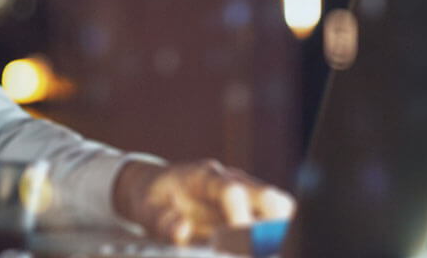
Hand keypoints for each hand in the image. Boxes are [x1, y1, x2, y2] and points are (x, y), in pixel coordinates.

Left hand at [112, 159, 293, 243]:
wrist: (157, 187)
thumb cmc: (153, 201)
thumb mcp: (146, 210)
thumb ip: (161, 222)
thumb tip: (182, 229)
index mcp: (204, 177)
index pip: (231, 191)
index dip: (239, 217)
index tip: (238, 244)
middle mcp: (232, 181)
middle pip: (269, 197)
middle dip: (274, 227)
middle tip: (261, 250)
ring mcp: (246, 194)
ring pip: (281, 211)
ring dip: (278, 236)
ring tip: (265, 252)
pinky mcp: (253, 211)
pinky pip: (276, 223)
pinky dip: (275, 240)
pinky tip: (266, 251)